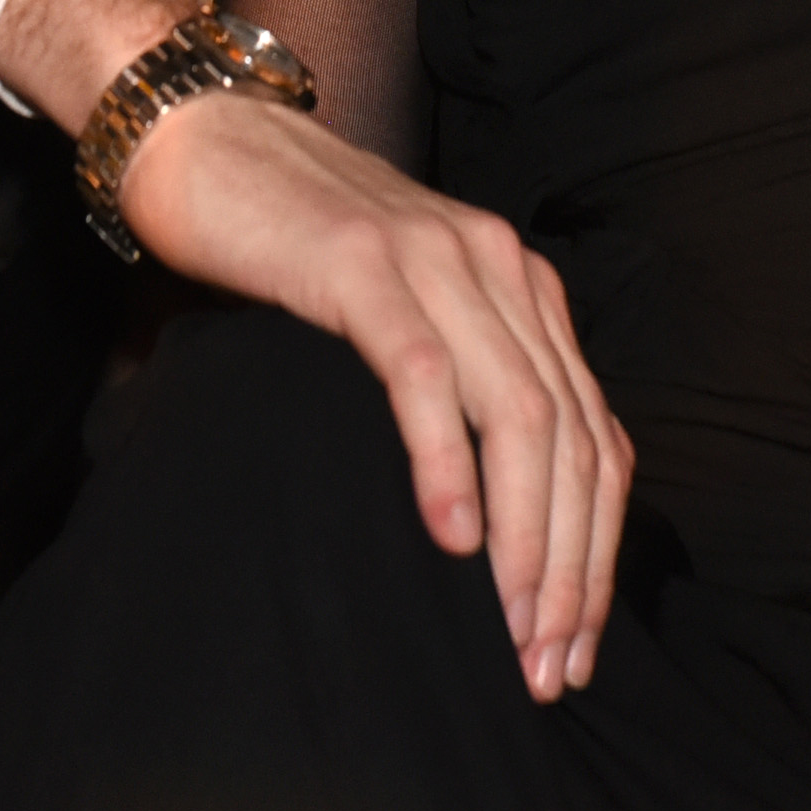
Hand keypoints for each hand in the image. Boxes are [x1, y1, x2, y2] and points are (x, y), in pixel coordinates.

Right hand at [117, 90, 629, 703]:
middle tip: (547, 667)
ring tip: (509, 629)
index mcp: (524, 288)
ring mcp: (436, 261)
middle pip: (573, 440)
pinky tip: (448, 536)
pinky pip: (425, 376)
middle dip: (571, 569)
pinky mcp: (363, 264)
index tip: (575, 647)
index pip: (597, 438)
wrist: (212, 143)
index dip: (598, 552)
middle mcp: (501, 269)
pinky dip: (445, 462)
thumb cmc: (299, 249)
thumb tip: (502, 525)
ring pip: (518, 415)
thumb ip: (465, 387)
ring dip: (525, 538)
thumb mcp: (407, 318)